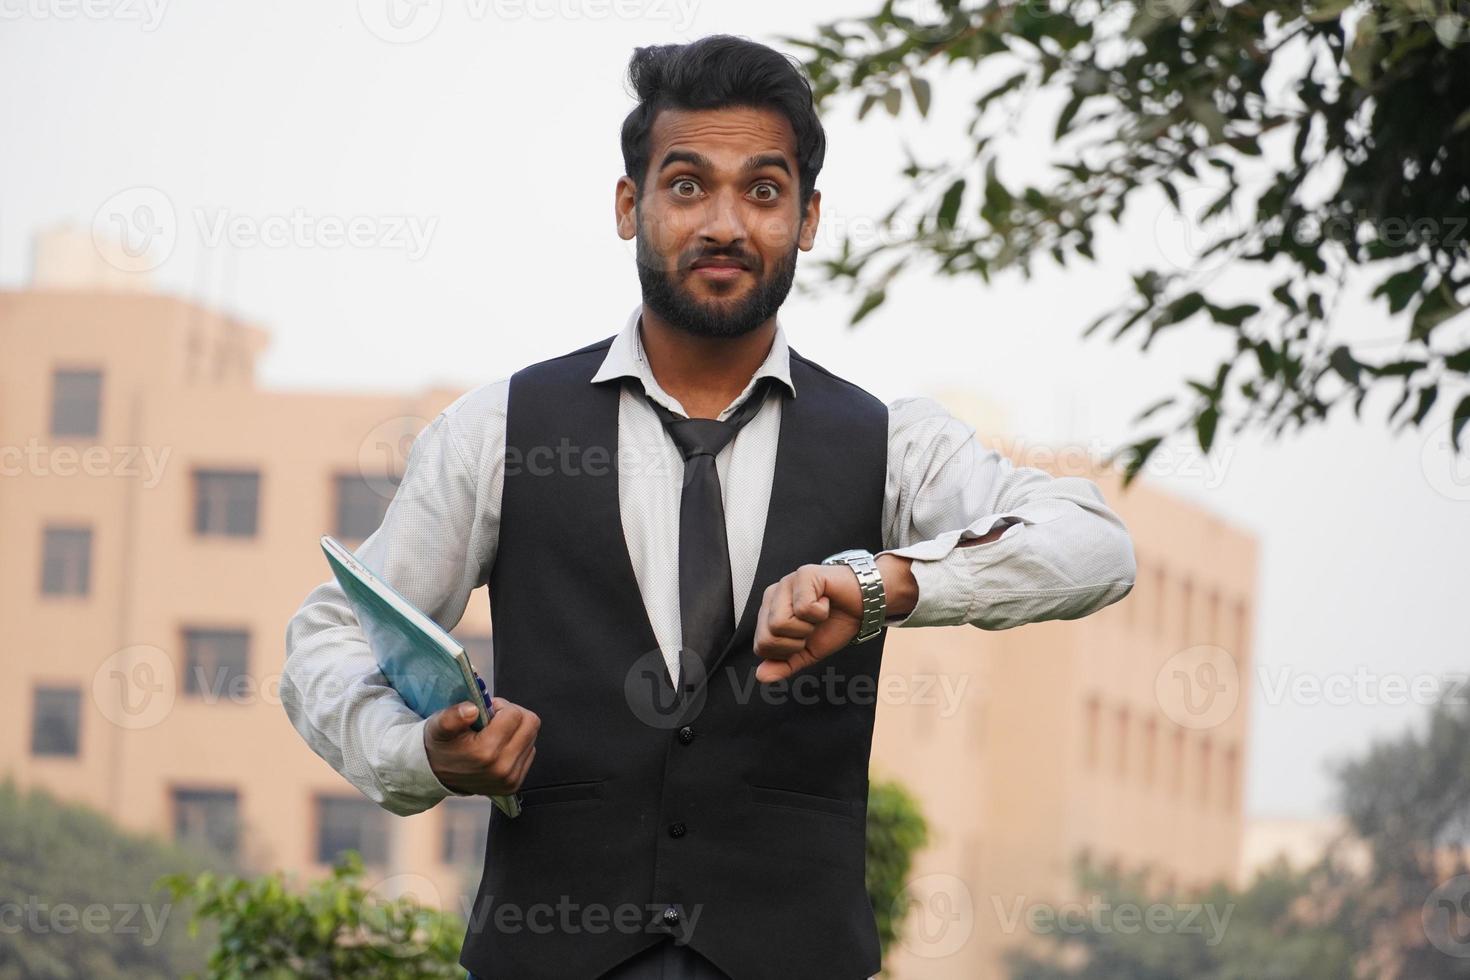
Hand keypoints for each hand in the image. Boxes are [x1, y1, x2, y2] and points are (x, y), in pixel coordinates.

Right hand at [424, 697, 538, 796]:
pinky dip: (517, 743)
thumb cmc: (441, 745)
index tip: (485, 712)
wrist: (436, 774)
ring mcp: (510, 779)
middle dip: (513, 715)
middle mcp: (502, 769)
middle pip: (531, 723)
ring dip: (516, 729)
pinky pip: (530, 751)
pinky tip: (499, 746)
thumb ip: (453, 716)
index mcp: (485, 752)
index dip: (500, 706)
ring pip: (532, 736)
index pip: (514, 714)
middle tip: (493, 719)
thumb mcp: (439, 726)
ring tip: (494, 733)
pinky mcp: (514, 784)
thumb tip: (472, 709)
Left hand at [752, 563, 866, 683]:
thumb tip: (761, 676)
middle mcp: (772, 595)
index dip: (787, 652)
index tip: (805, 638)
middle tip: (812, 627)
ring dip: (807, 627)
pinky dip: (821, 612)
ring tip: (818, 614)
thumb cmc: (835, 624)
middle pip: (767, 637)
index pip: (761, 646)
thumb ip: (784, 664)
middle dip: (796, 642)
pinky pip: (803, 608)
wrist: (864, 606)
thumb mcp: (808, 652)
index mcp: (768, 613)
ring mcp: (786, 583)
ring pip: (780, 623)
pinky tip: (826, 601)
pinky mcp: (803, 574)